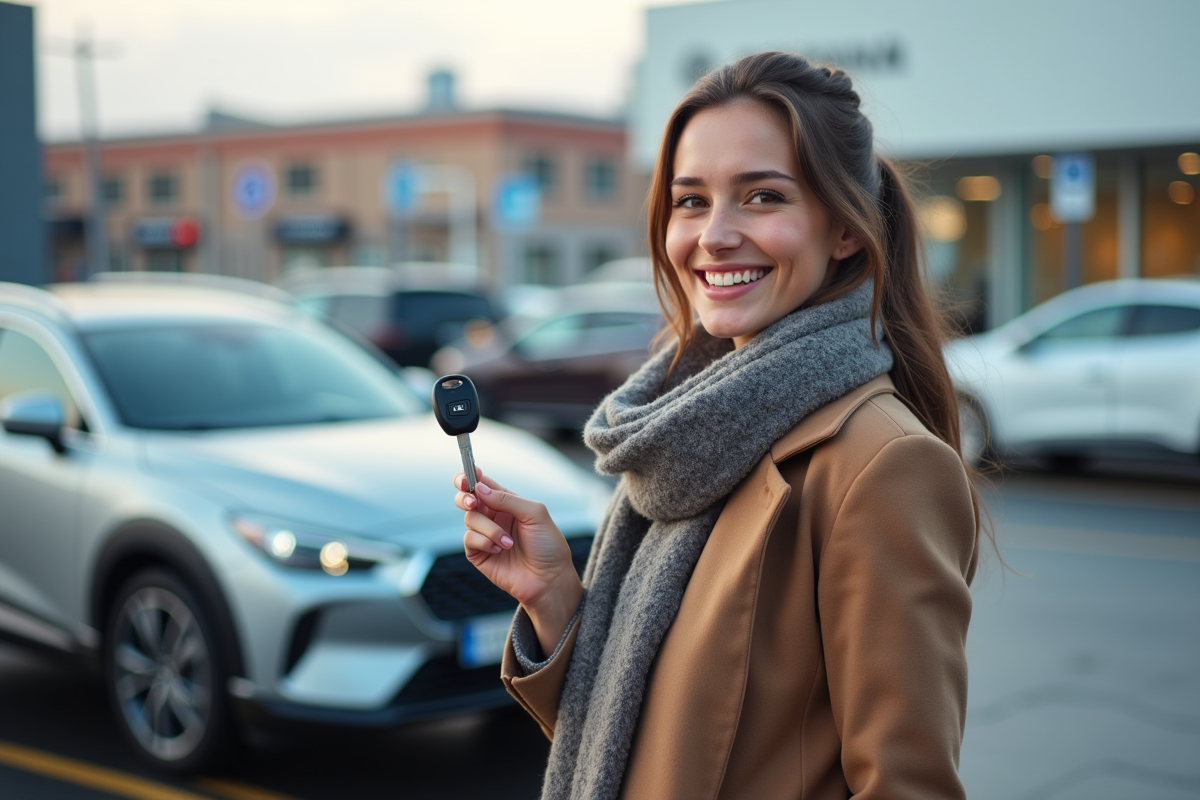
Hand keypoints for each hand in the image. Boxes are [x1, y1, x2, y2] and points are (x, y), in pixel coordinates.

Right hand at [454, 469, 583, 653]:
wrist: (549, 580)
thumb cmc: (548, 546)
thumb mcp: (535, 514)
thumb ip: (507, 499)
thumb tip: (478, 488)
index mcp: (508, 503)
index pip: (484, 484)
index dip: (471, 477)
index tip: (466, 476)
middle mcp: (494, 517)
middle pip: (467, 498)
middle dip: (465, 496)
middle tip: (472, 502)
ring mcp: (485, 535)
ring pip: (469, 518)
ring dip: (489, 528)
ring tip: (507, 543)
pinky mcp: (478, 554)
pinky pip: (469, 539)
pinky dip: (484, 542)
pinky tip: (499, 550)